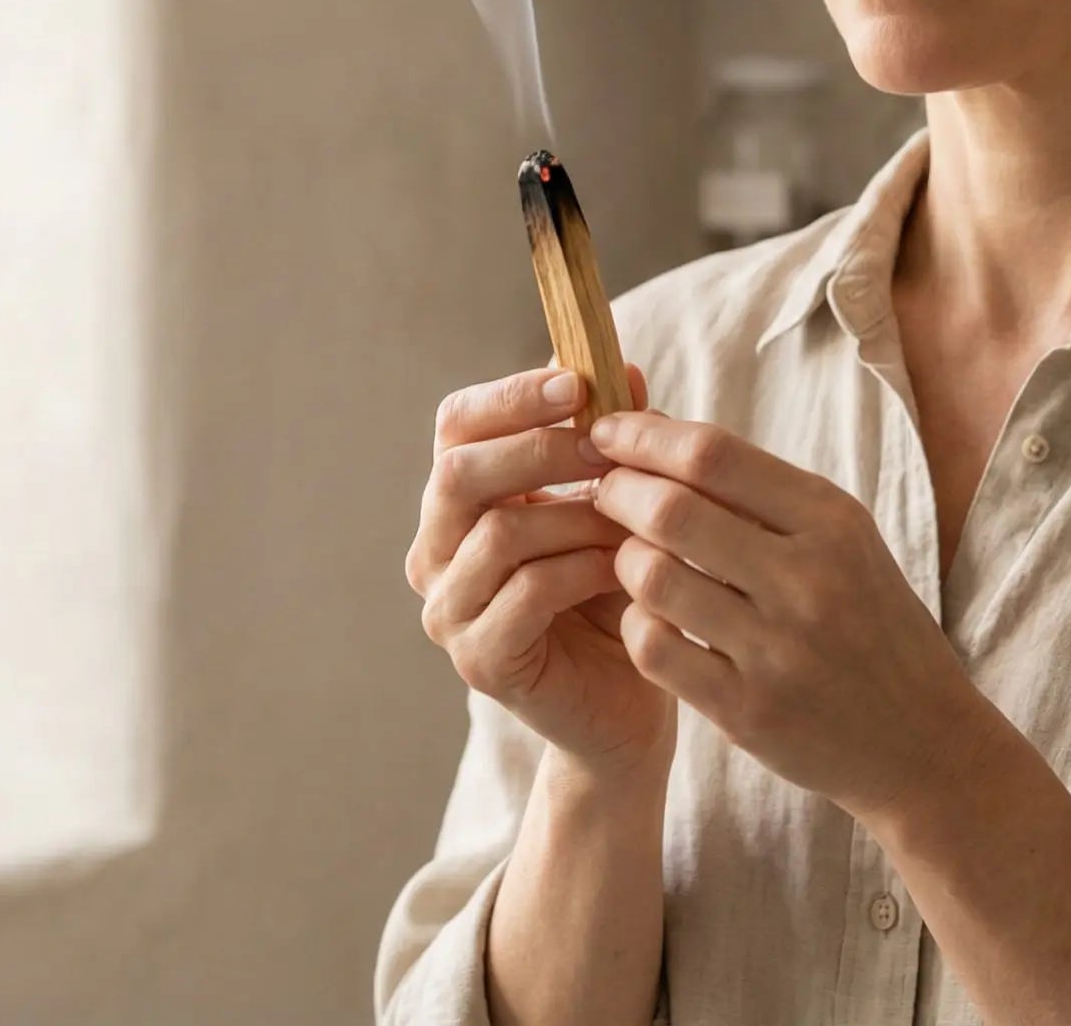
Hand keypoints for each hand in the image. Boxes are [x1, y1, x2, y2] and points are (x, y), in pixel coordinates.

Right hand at [408, 362, 676, 779]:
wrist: (631, 703)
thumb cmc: (618, 592)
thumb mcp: (616, 502)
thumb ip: (609, 440)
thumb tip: (624, 366)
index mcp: (459, 501)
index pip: (456, 424)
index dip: (511, 396)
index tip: (578, 383)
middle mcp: (436, 551)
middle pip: (460, 472)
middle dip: (541, 449)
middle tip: (607, 446)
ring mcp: (449, 610)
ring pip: (498, 532)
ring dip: (576, 514)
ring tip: (633, 517)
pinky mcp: (479, 661)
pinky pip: (526, 594)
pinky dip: (582, 570)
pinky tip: (626, 568)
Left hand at [585, 410, 988, 823]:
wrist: (922, 738)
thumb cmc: (867, 619)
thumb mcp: (840, 538)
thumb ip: (755, 488)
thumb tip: (652, 427)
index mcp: (833, 521)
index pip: (713, 455)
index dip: (643, 436)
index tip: (607, 431)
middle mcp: (809, 580)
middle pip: (671, 510)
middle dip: (618, 491)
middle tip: (604, 491)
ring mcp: (778, 651)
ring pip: (651, 578)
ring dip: (622, 559)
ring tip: (630, 556)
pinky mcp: (748, 712)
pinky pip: (653, 648)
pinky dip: (635, 622)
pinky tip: (650, 616)